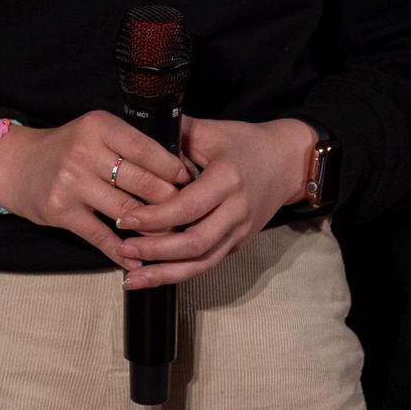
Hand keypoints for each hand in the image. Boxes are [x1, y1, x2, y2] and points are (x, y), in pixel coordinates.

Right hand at [0, 111, 191, 268]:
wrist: (16, 165)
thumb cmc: (67, 150)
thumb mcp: (96, 134)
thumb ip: (131, 147)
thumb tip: (180, 174)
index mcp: (100, 126)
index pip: (150, 150)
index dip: (176, 171)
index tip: (193, 185)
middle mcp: (85, 151)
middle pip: (145, 183)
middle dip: (172, 204)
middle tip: (190, 216)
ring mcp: (72, 181)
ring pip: (130, 212)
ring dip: (154, 231)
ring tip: (171, 239)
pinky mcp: (61, 210)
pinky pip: (103, 236)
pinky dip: (124, 252)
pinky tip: (137, 260)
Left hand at [113, 116, 318, 290]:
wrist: (288, 163)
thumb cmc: (244, 142)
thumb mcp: (211, 130)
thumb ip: (175, 133)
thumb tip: (136, 136)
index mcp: (227, 180)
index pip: (188, 207)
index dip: (155, 217)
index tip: (125, 219)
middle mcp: (236, 211)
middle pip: (195, 243)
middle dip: (156, 251)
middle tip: (122, 250)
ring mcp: (240, 232)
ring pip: (202, 262)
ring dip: (165, 273)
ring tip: (131, 279)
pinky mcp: (238, 243)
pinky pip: (207, 262)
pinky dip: (180, 272)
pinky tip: (154, 274)